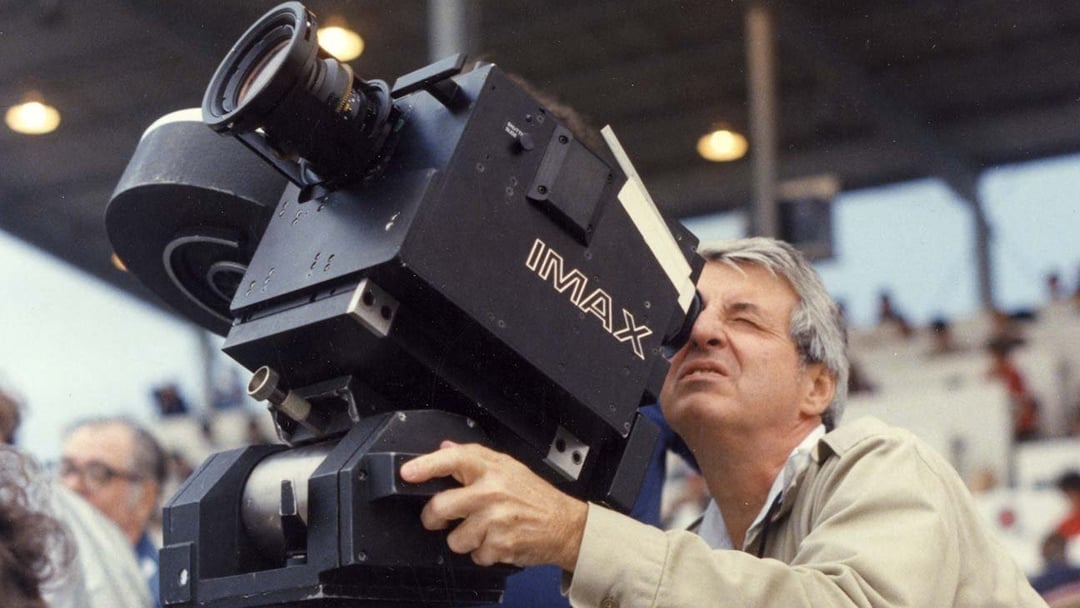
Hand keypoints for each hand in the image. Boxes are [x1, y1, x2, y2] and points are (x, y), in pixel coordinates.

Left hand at [399, 441, 587, 570]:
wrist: (566, 525)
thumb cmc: (537, 496)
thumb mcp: (509, 467)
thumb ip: (476, 457)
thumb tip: (446, 447)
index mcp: (492, 469)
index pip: (453, 460)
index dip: (426, 465)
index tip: (407, 472)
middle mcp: (491, 492)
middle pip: (441, 506)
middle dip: (433, 518)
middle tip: (438, 519)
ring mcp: (495, 520)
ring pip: (454, 538)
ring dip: (465, 539)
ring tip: (484, 530)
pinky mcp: (499, 545)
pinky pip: (474, 555)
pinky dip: (483, 553)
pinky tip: (497, 540)